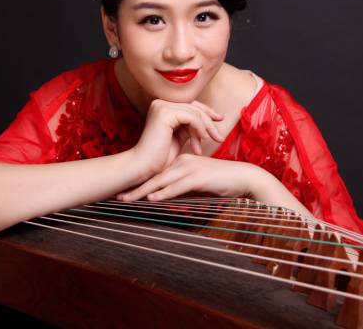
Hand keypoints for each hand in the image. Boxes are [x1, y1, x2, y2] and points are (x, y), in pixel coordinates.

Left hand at [117, 154, 253, 201]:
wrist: (244, 178)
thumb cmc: (223, 182)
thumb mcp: (199, 185)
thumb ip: (183, 190)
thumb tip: (168, 198)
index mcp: (182, 162)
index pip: (158, 174)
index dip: (141, 184)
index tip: (126, 193)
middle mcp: (183, 162)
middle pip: (155, 176)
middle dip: (136, 187)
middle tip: (118, 197)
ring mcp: (191, 168)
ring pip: (162, 181)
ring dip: (144, 191)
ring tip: (128, 199)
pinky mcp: (199, 177)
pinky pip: (177, 186)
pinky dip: (164, 193)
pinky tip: (152, 199)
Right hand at [130, 99, 224, 175]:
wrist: (143, 167)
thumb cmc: (159, 157)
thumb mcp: (179, 137)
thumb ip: (190, 127)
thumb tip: (208, 120)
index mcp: (162, 107)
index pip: (190, 104)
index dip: (207, 112)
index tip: (220, 120)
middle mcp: (160, 103)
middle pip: (194, 106)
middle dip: (209, 121)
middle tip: (220, 136)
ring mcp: (162, 106)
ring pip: (195, 112)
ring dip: (206, 128)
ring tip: (212, 142)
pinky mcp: (165, 113)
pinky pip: (192, 117)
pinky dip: (200, 129)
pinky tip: (202, 141)